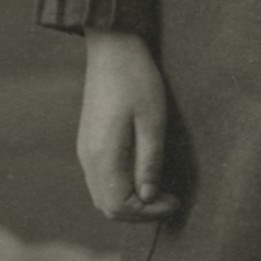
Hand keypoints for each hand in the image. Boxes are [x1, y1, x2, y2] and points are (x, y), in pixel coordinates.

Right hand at [76, 30, 181, 220]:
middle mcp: (88, 158)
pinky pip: (101, 180)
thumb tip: (149, 196)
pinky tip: (143, 176)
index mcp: (103, 155)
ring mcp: (85, 151)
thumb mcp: (153, 120)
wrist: (112, 48)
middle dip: (140, 212)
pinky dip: (121, 188)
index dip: (148, 212)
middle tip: (170, 199)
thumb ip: (150, 162)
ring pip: (102, 196)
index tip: (175, 201)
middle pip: (108, 207)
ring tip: (160, 191)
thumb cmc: (136, 80)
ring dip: (131, 201)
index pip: (119, 206)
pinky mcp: (89, 143)